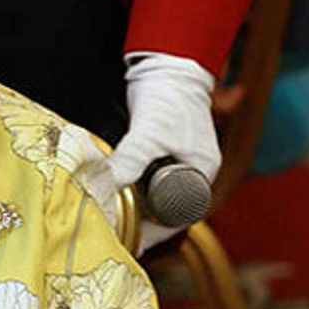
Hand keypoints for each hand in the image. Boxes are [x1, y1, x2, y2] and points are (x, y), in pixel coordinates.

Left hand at [109, 52, 220, 251]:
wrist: (165, 65)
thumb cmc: (168, 98)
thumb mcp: (150, 132)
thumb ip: (131, 158)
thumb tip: (107, 186)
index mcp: (201, 172)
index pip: (180, 214)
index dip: (155, 231)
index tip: (131, 243)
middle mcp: (192, 171)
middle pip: (166, 208)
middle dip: (141, 221)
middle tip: (113, 234)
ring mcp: (176, 161)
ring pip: (153, 194)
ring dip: (132, 204)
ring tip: (107, 218)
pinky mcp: (158, 151)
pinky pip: (144, 178)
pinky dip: (128, 186)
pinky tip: (109, 193)